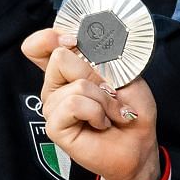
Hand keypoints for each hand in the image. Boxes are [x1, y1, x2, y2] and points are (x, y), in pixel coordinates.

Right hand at [22, 28, 160, 179]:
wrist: (139, 142)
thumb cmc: (132, 108)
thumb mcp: (123, 73)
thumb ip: (98, 55)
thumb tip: (77, 41)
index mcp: (68, 69)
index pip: (39, 45)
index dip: (51, 36)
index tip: (75, 40)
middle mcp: (56, 86)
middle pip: (59, 57)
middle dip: (96, 74)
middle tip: (111, 92)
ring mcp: (53, 106)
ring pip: (75, 85)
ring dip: (104, 100)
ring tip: (111, 112)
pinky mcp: (55, 126)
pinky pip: (74, 105)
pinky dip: (97, 112)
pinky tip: (102, 123)